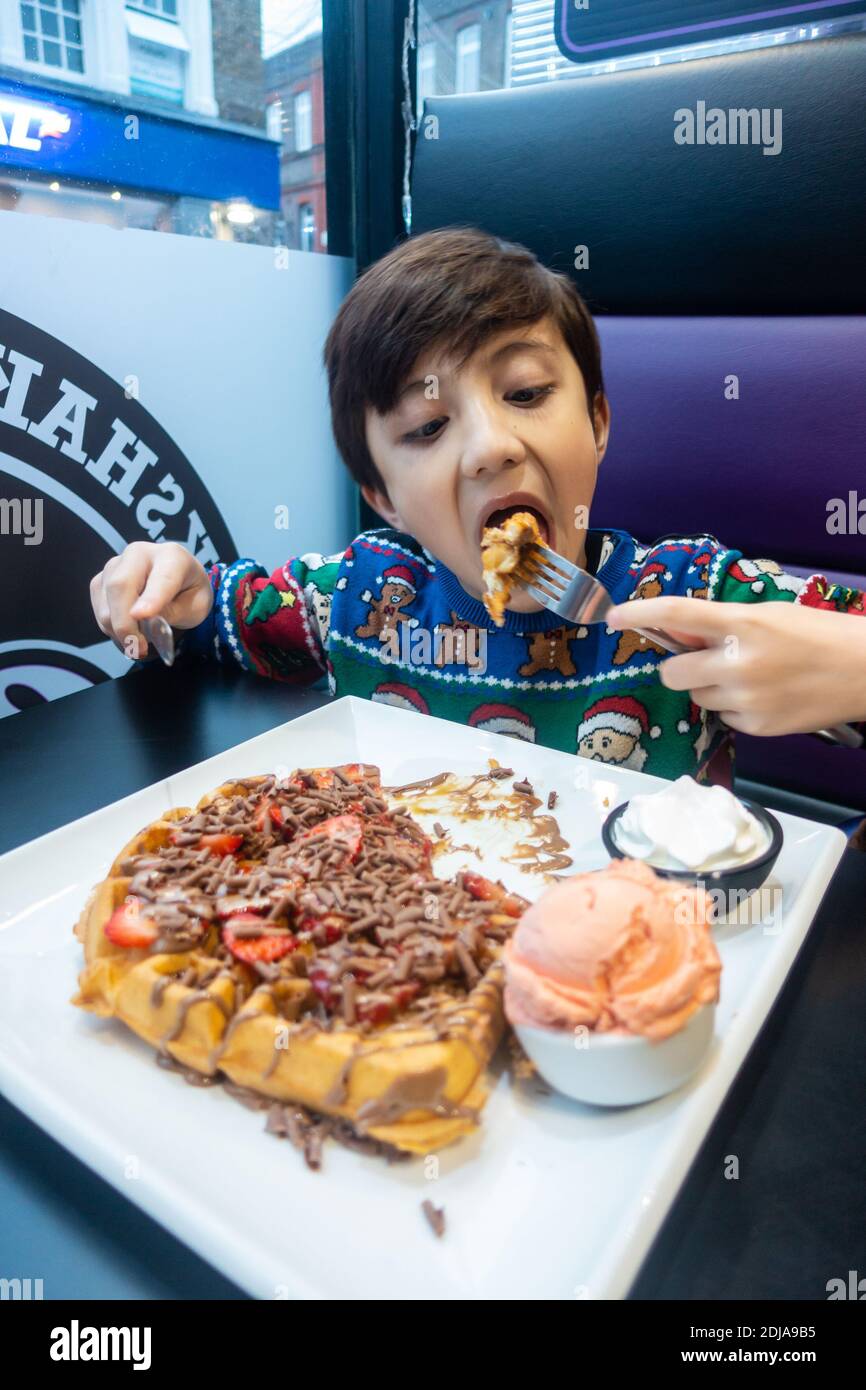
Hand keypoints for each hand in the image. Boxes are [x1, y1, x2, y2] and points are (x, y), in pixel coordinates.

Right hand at [90, 541, 213, 661]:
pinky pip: (98, 607)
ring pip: (105, 599)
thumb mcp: (196, 607)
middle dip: (125, 622)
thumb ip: (173, 612)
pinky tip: (128, 633)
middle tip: (138, 649)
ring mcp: (115, 564)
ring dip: (117, 629)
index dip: (151, 598)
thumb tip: (143, 619)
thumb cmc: (189, 593)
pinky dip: (110, 627)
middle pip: (120, 585)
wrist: (179, 581)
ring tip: (138, 644)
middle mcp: (139, 553)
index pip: (161, 578)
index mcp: (172, 556)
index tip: (142, 616)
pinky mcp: (101, 579)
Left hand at [606, 596, 865, 735]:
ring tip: (750, 677)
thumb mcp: (767, 615)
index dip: (638, 614)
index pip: (676, 615)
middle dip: (680, 667)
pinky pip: (722, 717)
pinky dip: (733, 708)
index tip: (613, 618)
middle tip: (704, 661)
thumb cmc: (817, 634)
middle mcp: (737, 663)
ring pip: (696, 697)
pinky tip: (764, 697)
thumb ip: (720, 624)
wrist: (865, 671)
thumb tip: (677, 633)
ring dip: (710, 687)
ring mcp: (746, 700)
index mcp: (742, 624)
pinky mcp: (756, 727)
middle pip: (672, 673)